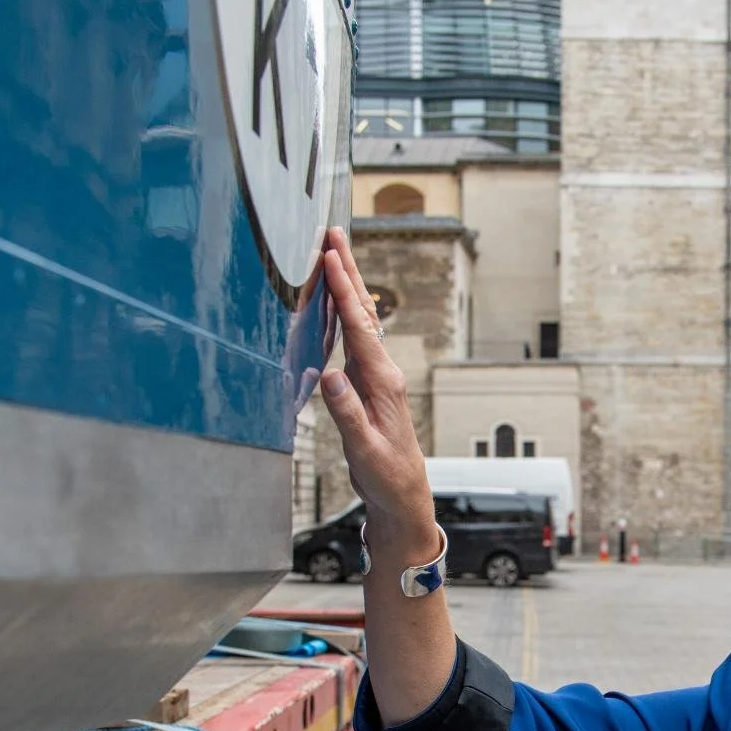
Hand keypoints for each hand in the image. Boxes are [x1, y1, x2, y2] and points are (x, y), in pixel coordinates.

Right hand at [314, 228, 433, 560]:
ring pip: (360, 320)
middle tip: (333, 233)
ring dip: (347, 285)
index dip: (342, 289)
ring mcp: (376, 376)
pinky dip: (345, 311)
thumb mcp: (364, 451)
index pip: (359, 326)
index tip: (328, 256)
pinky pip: (355, 337)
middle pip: (363, 311)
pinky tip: (337, 301)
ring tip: (333, 253)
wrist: (402, 497)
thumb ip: (347, 413)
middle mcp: (382, 372)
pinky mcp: (368, 384)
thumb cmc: (385, 477)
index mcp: (382, 382)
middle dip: (347, 270)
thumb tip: (329, 376)